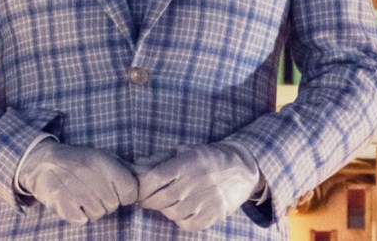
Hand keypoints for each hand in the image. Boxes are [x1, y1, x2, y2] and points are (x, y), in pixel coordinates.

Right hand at [18, 140, 137, 224]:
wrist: (43, 162)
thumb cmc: (78, 161)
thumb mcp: (101, 155)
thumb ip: (123, 167)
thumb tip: (144, 178)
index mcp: (104, 163)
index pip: (130, 191)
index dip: (124, 194)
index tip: (115, 190)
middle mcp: (91, 175)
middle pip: (113, 205)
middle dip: (106, 201)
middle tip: (92, 190)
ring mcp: (76, 190)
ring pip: (98, 214)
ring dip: (91, 209)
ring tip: (80, 194)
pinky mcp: (62, 204)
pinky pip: (82, 220)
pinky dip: (78, 215)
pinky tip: (72, 202)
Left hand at [138, 143, 261, 231]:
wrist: (241, 169)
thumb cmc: (208, 158)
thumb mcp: (184, 151)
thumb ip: (160, 159)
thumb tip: (135, 164)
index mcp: (185, 164)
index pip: (153, 179)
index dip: (141, 186)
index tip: (138, 188)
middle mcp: (193, 184)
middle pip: (158, 199)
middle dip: (148, 200)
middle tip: (148, 198)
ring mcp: (203, 201)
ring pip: (171, 213)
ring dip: (165, 209)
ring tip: (169, 201)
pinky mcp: (212, 215)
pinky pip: (187, 224)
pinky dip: (181, 219)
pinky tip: (183, 210)